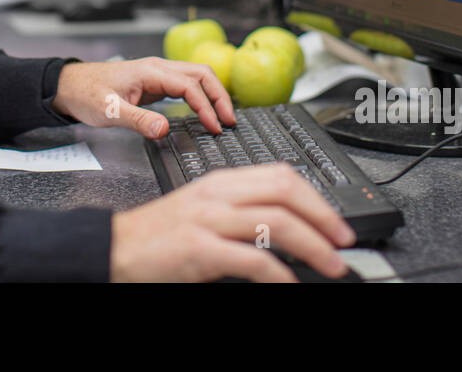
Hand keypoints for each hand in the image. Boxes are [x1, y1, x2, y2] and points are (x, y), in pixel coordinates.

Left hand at [51, 57, 234, 138]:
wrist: (69, 86)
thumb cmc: (86, 95)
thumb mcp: (109, 111)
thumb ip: (138, 120)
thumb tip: (165, 129)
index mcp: (150, 72)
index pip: (189, 85)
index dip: (206, 106)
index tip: (214, 127)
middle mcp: (157, 68)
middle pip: (201, 74)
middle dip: (219, 96)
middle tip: (230, 122)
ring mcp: (157, 74)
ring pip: (196, 76)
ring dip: (213, 94)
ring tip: (224, 117)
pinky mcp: (154, 82)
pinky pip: (185, 84)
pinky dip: (201, 95)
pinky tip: (205, 110)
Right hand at [109, 165, 357, 281]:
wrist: (116, 249)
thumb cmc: (160, 236)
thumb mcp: (205, 212)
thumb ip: (241, 211)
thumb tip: (289, 226)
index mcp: (222, 181)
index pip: (281, 175)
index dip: (316, 198)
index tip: (336, 222)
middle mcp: (218, 194)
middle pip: (287, 191)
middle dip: (324, 217)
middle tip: (344, 242)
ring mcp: (209, 219)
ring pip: (277, 222)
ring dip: (314, 246)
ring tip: (332, 265)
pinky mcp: (199, 249)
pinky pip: (253, 259)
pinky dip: (280, 275)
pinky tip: (290, 285)